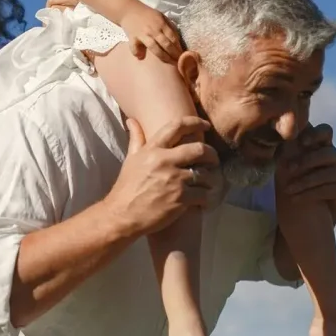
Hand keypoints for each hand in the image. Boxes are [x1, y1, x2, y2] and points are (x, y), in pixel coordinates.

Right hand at [104, 116, 218, 237]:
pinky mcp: (180, 198)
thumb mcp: (130, 159)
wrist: (122, 215)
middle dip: (211, 154)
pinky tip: (203, 200)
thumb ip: (136, 138)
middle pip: (199, 149)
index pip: (177, 126)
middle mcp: (164, 161)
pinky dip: (206, 198)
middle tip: (213, 160)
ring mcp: (174, 180)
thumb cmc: (127, 187)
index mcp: (153, 149)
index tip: (205, 125)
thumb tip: (132, 119)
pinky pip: (204, 194)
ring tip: (207, 184)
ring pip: (205, 174)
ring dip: (210, 179)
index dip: (196, 122)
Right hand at [119, 1, 181, 62]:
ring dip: (163, 57)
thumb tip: (177, 39)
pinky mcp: (133, 38)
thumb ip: (169, 26)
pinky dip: (137, 52)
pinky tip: (141, 57)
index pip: (172, 37)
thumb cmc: (147, 14)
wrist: (129, 10)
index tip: (183, 55)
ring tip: (169, 63)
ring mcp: (143, 34)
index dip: (178, 47)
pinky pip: (135, 47)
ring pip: (154, 48)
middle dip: (174, 54)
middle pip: (166, 44)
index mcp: (161, 24)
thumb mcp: (161, 16)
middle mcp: (153, 30)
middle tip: (179, 62)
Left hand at [275, 124, 335, 223]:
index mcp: (322, 144)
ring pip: (325, 174)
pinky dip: (307, 194)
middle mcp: (335, 156)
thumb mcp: (288, 160)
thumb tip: (276, 138)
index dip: (315, 134)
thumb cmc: (294, 176)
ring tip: (287, 189)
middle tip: (289, 169)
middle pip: (327, 153)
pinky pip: (326, 190)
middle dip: (306, 161)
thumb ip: (286, 148)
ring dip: (304, 182)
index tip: (302, 142)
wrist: (305, 207)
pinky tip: (294, 198)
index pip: (326, 131)